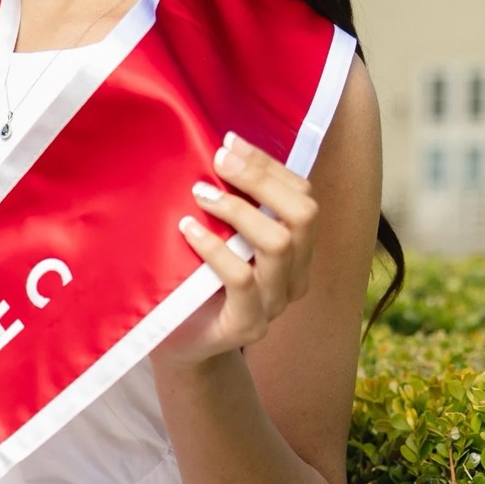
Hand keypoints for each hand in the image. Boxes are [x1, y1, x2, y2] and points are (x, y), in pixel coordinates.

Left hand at [151, 131, 319, 371]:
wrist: (180, 342)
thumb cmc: (197, 279)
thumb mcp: (219, 234)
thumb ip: (231, 203)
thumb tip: (218, 146)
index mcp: (298, 250)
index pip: (303, 197)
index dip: (269, 165)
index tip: (230, 141)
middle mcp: (295, 276)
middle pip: (302, 216)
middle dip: (260, 180)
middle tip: (217, 161)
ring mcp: (275, 304)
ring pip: (279, 245)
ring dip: (238, 211)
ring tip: (200, 193)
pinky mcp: (247, 326)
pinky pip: (241, 280)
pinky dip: (214, 248)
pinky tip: (187, 230)